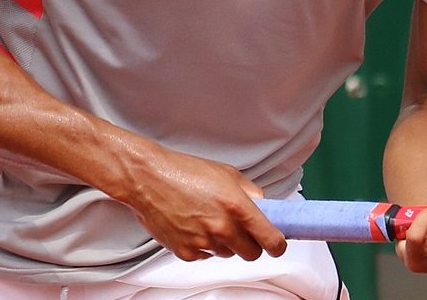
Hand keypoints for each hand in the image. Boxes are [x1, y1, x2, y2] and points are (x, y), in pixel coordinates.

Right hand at [119, 144, 287, 262]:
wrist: (149, 179)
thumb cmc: (183, 171)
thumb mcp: (224, 172)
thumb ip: (248, 190)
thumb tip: (263, 204)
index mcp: (236, 205)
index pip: (270, 239)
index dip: (277, 244)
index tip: (277, 243)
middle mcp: (222, 227)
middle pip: (252, 253)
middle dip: (250, 242)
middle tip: (240, 228)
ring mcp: (204, 242)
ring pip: (228, 254)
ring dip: (225, 242)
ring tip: (208, 219)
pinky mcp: (187, 253)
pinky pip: (206, 256)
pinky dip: (204, 245)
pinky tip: (193, 225)